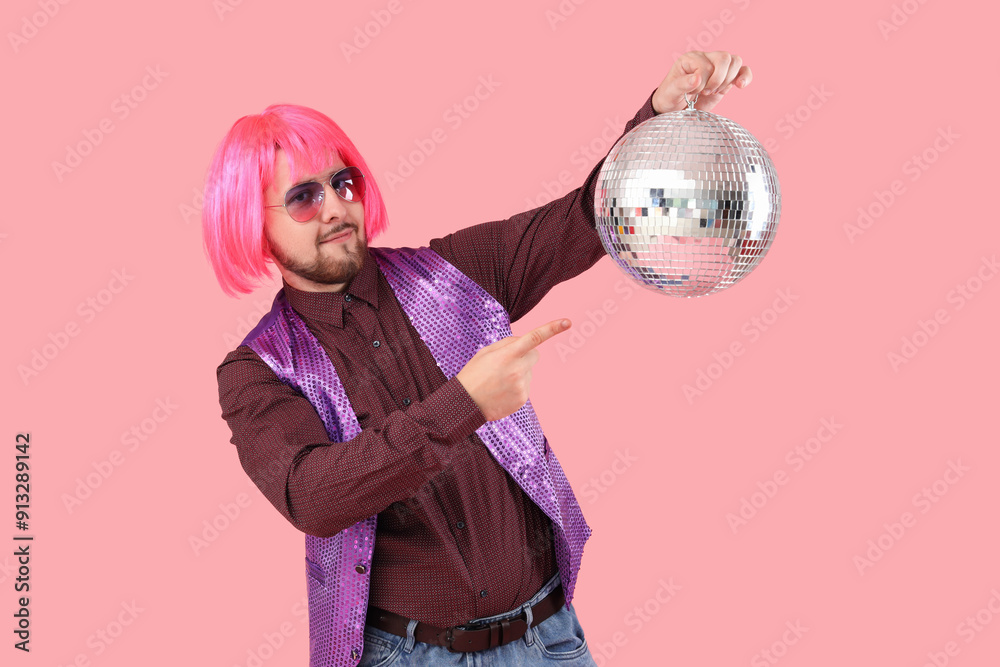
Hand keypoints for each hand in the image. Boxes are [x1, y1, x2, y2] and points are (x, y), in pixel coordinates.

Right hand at [456, 319, 570, 421]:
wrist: (465, 404)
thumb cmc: (474, 374)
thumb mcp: (486, 352)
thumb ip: (508, 344)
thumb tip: (526, 342)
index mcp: (508, 354)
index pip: (534, 337)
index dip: (552, 329)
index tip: (567, 322)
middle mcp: (518, 369)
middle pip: (535, 355)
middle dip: (525, 356)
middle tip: (505, 364)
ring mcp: (522, 386)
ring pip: (529, 372)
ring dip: (519, 373)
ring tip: (499, 381)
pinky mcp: (523, 399)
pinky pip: (526, 386)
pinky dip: (517, 387)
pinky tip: (501, 391)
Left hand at [651, 50, 752, 114]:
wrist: (673, 109)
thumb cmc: (669, 99)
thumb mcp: (670, 93)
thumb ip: (681, 84)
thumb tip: (697, 78)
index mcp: (690, 59)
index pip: (706, 65)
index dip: (702, 81)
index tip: (693, 93)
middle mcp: (705, 59)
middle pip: (724, 58)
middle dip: (717, 80)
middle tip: (705, 92)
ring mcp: (717, 68)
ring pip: (735, 61)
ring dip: (727, 80)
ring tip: (714, 92)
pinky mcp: (726, 80)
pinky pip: (743, 71)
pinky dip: (745, 77)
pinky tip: (740, 85)